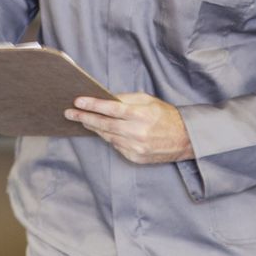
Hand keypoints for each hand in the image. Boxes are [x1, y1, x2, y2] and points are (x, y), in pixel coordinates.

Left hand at [65, 93, 192, 164]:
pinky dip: (108, 138)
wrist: (185, 139)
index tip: (77, 101)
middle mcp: (137, 132)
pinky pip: (116, 146)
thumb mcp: (148, 100)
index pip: (111, 109)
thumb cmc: (165, 116)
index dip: (92, 105)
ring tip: (82, 120)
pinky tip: (101, 131)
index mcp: (141, 115)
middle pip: (104, 124)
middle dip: (85, 118)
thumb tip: (105, 99)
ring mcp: (136, 147)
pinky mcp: (135, 157)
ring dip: (94, 128)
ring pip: (107, 137)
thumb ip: (126, 99)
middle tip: (69, 113)